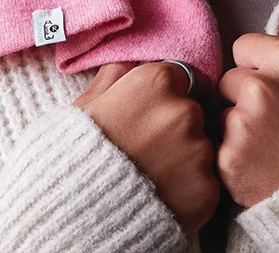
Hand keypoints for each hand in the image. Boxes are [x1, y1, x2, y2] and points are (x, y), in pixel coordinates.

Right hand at [74, 62, 219, 233]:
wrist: (71, 216)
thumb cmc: (72, 157)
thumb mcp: (84, 106)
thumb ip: (114, 76)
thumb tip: (131, 61)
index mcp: (154, 83)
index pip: (174, 78)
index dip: (156, 99)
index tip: (141, 117)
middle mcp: (183, 111)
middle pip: (189, 112)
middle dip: (172, 128)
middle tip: (143, 151)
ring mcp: (197, 152)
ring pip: (199, 148)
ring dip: (182, 159)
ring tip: (148, 177)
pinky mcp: (207, 189)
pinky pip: (204, 182)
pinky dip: (188, 190)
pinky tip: (159, 197)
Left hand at [217, 12, 278, 207]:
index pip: (241, 47)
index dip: (256, 67)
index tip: (276, 88)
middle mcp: (259, 87)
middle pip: (228, 81)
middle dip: (243, 98)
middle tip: (275, 122)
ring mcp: (241, 125)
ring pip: (221, 116)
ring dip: (237, 130)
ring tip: (272, 148)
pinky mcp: (228, 160)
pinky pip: (218, 149)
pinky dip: (234, 160)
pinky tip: (262, 167)